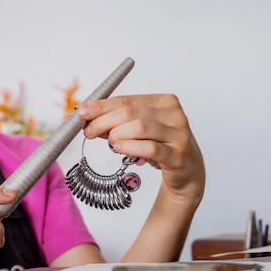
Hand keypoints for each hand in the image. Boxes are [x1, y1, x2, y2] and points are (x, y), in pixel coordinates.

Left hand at [76, 94, 204, 205]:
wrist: (187, 170)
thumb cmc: (161, 145)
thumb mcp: (141, 130)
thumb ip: (119, 123)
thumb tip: (89, 119)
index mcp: (165, 101)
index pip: (127, 99)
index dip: (101, 106)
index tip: (82, 112)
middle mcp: (174, 114)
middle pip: (130, 112)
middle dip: (104, 121)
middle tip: (90, 131)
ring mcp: (178, 134)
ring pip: (139, 127)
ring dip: (117, 135)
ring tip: (111, 142)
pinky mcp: (177, 154)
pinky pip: (149, 148)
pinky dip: (130, 147)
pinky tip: (120, 149)